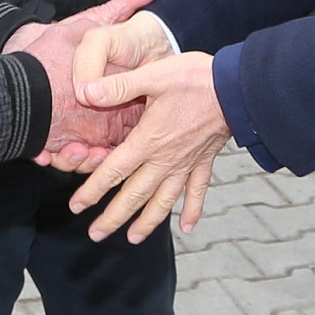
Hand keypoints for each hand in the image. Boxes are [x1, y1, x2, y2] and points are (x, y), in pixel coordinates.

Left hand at [6, 0, 158, 172]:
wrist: (8, 75)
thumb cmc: (51, 49)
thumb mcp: (89, 26)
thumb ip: (121, 7)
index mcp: (109, 95)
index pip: (129, 120)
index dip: (126, 131)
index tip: (117, 137)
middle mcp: (94, 115)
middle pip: (107, 143)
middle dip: (99, 153)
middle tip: (88, 150)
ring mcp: (73, 130)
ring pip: (85, 156)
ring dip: (78, 160)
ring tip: (70, 152)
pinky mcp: (51, 143)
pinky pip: (58, 159)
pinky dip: (54, 160)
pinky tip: (46, 154)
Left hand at [66, 47, 228, 242]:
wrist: (237, 87)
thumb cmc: (195, 79)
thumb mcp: (152, 75)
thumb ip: (118, 86)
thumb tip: (84, 92)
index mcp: (148, 140)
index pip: (114, 171)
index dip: (93, 190)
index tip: (77, 206)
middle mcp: (165, 158)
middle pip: (135, 195)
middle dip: (114, 217)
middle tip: (96, 234)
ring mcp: (186, 163)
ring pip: (163, 200)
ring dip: (147, 221)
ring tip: (133, 238)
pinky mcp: (205, 161)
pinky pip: (198, 192)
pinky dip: (193, 211)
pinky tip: (187, 227)